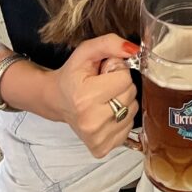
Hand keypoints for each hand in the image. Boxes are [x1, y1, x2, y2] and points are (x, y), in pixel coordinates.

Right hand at [48, 34, 139, 157]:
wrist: (57, 100)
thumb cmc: (72, 75)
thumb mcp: (87, 52)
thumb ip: (110, 43)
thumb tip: (134, 50)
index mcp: (86, 98)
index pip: (125, 79)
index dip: (117, 71)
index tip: (104, 73)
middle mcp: (91, 122)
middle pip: (131, 94)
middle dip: (121, 86)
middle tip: (103, 86)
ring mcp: (96, 138)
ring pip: (133, 111)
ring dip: (123, 101)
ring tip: (104, 99)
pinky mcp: (101, 148)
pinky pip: (128, 127)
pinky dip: (121, 118)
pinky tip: (106, 113)